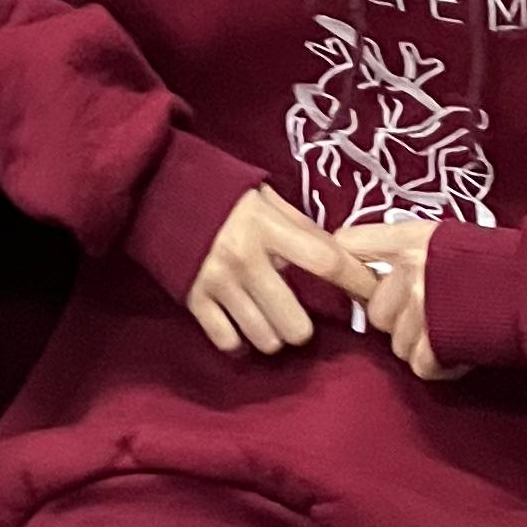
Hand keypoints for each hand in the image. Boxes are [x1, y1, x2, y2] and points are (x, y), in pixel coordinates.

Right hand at [187, 184, 382, 355]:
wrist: (152, 183)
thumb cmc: (216, 189)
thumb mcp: (261, 196)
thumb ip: (299, 227)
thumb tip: (340, 259)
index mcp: (265, 225)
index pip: (326, 262)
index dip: (358, 283)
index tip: (373, 296)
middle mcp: (244, 258)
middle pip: (297, 325)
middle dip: (303, 325)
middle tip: (293, 310)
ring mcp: (217, 283)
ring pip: (267, 340)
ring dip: (272, 333)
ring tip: (264, 315)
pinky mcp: (193, 299)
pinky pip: (230, 343)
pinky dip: (239, 340)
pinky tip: (240, 324)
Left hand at [352, 217, 452, 376]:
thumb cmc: (489, 264)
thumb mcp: (440, 238)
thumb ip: (400, 248)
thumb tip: (362, 265)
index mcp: (407, 240)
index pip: (346, 243)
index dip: (345, 264)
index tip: (355, 280)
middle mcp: (408, 272)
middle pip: (374, 311)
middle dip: (395, 319)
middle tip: (425, 316)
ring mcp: (421, 310)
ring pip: (396, 343)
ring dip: (418, 345)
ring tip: (446, 332)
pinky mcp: (437, 345)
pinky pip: (418, 366)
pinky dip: (438, 366)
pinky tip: (456, 353)